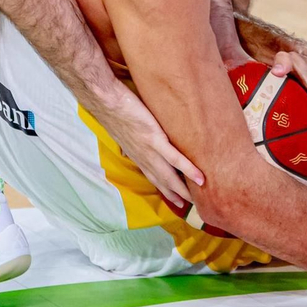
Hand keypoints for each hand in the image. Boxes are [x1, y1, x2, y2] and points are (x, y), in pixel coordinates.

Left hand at [99, 81, 204, 206]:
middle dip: (175, 194)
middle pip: (162, 180)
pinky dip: (187, 169)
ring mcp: (149, 150)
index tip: (174, 198)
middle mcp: (143, 157)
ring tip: (196, 198)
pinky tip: (199, 177)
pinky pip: (174, 158)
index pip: (152, 176)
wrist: (107, 101)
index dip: (163, 188)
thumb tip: (131, 147)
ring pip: (169, 174)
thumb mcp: (123, 131)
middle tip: (188, 206)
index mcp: (137, 155)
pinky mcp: (155, 139)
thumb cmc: (116, 111)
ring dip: (182, 189)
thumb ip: (131, 141)